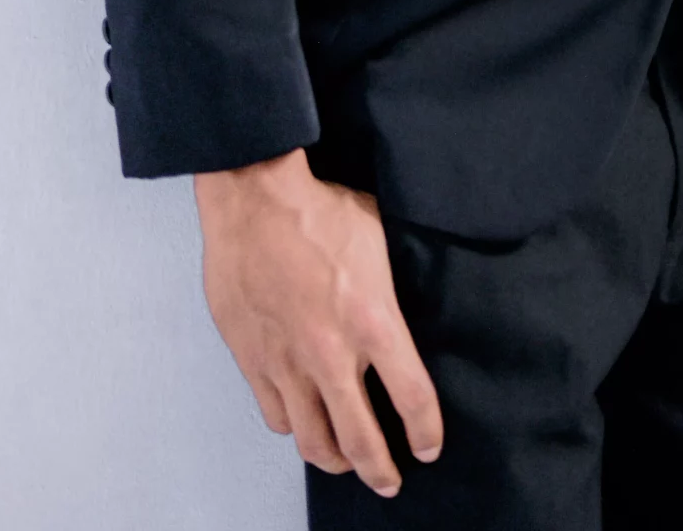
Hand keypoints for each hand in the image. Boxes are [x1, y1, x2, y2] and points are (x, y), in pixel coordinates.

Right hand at [195, 151, 441, 496]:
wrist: (254, 200)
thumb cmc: (318, 210)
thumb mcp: (378, 238)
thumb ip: (390, 285)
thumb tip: (400, 302)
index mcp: (374, 321)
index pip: (413, 397)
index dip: (426, 431)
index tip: (430, 447)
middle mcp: (331, 354)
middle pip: (361, 440)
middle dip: (380, 470)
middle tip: (390, 481)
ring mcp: (288, 363)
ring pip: (313, 440)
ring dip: (335, 460)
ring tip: (347, 461)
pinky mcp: (253, 361)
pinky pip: (276, 416)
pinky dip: (293, 428)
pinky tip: (302, 422)